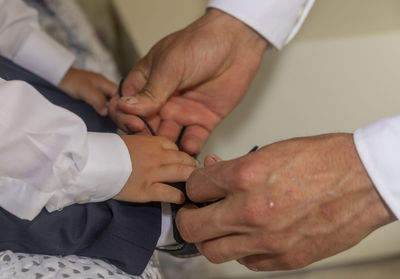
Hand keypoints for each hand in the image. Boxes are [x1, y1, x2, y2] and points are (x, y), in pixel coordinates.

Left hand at [59, 67, 116, 115]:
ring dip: (109, 110)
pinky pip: (101, 103)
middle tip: (116, 119)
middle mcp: (103, 86)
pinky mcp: (91, 95)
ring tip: (110, 120)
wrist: (56, 76)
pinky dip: (102, 109)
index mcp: (105, 83)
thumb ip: (98, 101)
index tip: (121, 114)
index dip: (123, 104)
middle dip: (117, 108)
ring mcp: (97, 90)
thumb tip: (107, 112)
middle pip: (116, 99)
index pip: (121, 94)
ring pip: (109, 102)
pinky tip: (100, 115)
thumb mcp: (86, 91)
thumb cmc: (70, 81)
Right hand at [110, 9, 266, 154]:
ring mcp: (182, 112)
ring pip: (168, 137)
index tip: (135, 124)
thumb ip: (150, 91)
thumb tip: (125, 107)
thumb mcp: (170, 66)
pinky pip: (193, 139)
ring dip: (167, 147)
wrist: (236, 43)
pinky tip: (190, 147)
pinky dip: (190, 146)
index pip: (125, 106)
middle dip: (146, 139)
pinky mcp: (203, 120)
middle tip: (152, 146)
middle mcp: (162, 101)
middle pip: (144, 127)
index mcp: (147, 84)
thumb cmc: (200, 44)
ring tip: (170, 153)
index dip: (126, 118)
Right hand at [114, 135, 197, 203]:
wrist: (94, 163)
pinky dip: (179, 196)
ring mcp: (153, 173)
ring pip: (181, 173)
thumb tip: (149, 146)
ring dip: (190, 178)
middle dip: (191, 165)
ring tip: (195, 184)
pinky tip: (183, 199)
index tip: (181, 159)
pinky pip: (170, 193)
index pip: (173, 146)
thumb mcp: (128, 140)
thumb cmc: (107, 151)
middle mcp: (156, 156)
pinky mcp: (147, 190)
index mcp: (150, 142)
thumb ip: (142, 143)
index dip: (179, 154)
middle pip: (182, 159)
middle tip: (195, 171)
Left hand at [176, 134, 394, 270]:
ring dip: (210, 239)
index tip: (196, 190)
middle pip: (193, 226)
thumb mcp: (270, 152)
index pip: (195, 187)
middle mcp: (251, 211)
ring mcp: (268, 239)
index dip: (192, 187)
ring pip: (214, 251)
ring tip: (217, 227)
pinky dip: (241, 251)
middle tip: (193, 213)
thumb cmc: (322, 161)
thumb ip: (234, 167)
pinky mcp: (285, 258)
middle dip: (188, 218)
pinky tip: (248, 238)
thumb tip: (211, 172)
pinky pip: (246, 263)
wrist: (363, 180)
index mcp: (246, 176)